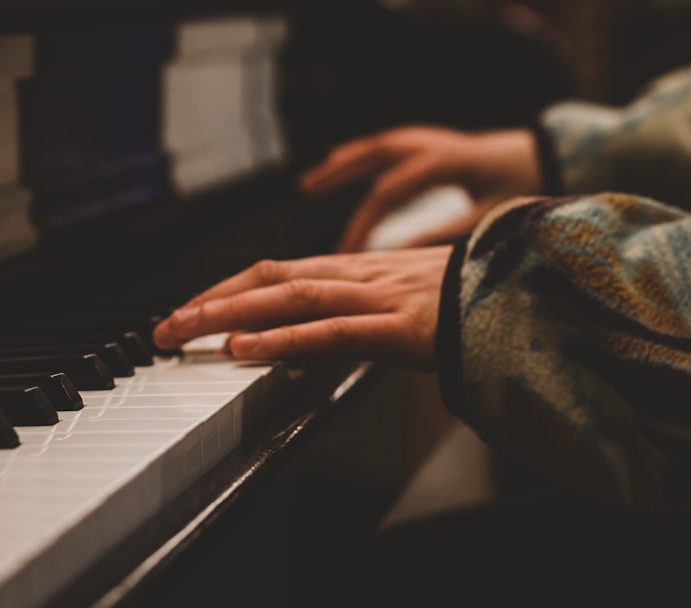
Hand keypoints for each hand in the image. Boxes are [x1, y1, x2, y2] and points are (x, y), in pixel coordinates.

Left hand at [152, 246, 452, 369]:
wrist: (526, 294)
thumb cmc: (467, 298)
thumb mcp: (401, 299)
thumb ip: (357, 309)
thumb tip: (317, 329)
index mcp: (357, 269)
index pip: (277, 271)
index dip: (228, 287)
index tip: (190, 308)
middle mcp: (359, 275)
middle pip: (269, 278)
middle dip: (210, 300)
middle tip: (164, 325)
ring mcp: (379, 298)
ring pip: (290, 297)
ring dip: (229, 313)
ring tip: (184, 332)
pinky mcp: (401, 329)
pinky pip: (333, 331)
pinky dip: (283, 338)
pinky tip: (245, 347)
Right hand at [299, 126, 540, 251]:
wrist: (550, 154)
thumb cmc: (523, 186)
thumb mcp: (487, 218)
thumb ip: (444, 236)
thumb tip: (404, 261)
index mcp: (441, 163)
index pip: (386, 194)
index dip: (361, 225)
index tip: (344, 256)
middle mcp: (429, 147)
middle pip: (370, 159)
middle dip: (336, 177)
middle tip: (306, 192)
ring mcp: (429, 142)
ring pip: (374, 150)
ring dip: (342, 165)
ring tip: (311, 183)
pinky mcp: (430, 147)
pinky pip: (385, 151)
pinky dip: (359, 160)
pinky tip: (340, 168)